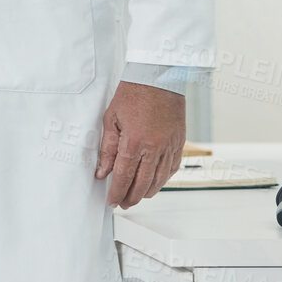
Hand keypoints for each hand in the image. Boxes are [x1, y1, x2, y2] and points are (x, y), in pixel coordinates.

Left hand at [95, 82, 185, 208]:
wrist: (159, 77)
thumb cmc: (133, 94)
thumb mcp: (111, 119)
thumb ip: (107, 149)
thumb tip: (102, 172)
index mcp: (134, 141)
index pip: (123, 176)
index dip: (116, 192)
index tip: (111, 201)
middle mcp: (154, 148)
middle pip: (142, 184)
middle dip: (131, 197)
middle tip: (122, 203)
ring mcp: (169, 146)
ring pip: (159, 180)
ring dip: (147, 192)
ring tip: (136, 197)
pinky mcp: (179, 143)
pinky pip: (172, 169)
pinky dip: (162, 180)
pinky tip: (154, 183)